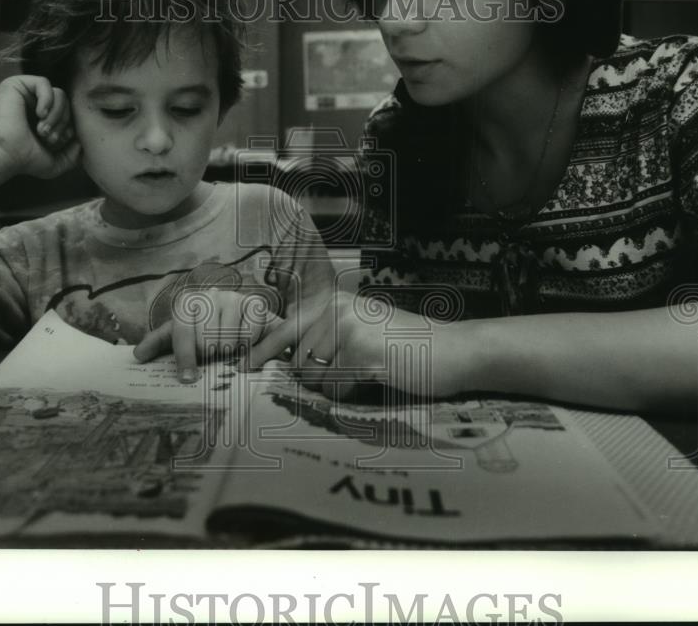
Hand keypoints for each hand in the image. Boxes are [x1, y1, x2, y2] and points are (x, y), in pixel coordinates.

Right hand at [0, 75, 80, 180]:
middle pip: (66, 103)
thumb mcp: (54, 163)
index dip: (68, 127)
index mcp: (42, 118)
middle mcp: (33, 104)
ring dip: (56, 115)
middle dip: (63, 122)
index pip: (69, 113)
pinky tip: (40, 114)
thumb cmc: (23, 160)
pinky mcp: (15, 84)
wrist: (2, 155)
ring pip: (59, 94)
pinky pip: (44, 83)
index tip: (56, 143)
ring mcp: (24, 93)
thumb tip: (82, 142)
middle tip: (48, 138)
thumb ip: (72, 155)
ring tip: (42, 130)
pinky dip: (47, 100)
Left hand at [134, 288, 281, 382]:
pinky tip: (246, 346)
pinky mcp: (256, 304)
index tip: (188, 378)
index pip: (182, 330)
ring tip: (229, 351)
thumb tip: (137, 356)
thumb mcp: (181, 338)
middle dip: (210, 355)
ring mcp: (234, 297)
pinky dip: (249, 347)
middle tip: (213, 357)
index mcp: (187, 302)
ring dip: (230, 352)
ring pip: (229, 338)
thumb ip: (159, 344)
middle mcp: (210, 295)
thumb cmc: (208, 334)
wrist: (244, 325)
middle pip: (206, 338)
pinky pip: (250, 334)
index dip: (185, 356)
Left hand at [246, 289, 466, 400]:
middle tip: (349, 375)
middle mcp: (336, 310)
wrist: (454, 350)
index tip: (242, 367)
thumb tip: (282, 359)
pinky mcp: (362, 353)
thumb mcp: (362, 331)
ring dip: (335, 388)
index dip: (261, 351)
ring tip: (366, 374)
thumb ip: (326, 338)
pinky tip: (375, 379)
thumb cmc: (407, 346)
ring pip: (314, 378)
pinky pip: (336, 389)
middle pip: (297, 362)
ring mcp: (348, 330)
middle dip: (314, 379)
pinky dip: (351, 395)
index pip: (284, 329)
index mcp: (333, 302)